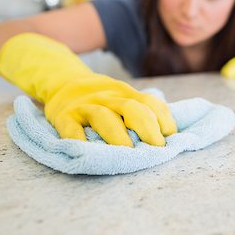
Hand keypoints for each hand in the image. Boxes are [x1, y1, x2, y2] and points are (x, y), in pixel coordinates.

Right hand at [0, 33, 176, 146]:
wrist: (64, 83)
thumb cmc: (103, 100)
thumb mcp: (123, 98)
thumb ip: (142, 112)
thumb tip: (171, 137)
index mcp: (126, 94)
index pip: (150, 103)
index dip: (163, 119)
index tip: (170, 137)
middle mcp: (107, 98)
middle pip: (130, 107)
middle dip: (146, 127)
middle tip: (155, 147)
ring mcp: (85, 106)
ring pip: (102, 116)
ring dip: (117, 135)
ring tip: (128, 151)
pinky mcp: (63, 117)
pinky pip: (71, 129)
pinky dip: (79, 140)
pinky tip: (89, 151)